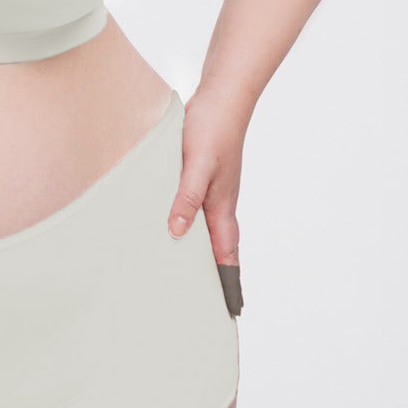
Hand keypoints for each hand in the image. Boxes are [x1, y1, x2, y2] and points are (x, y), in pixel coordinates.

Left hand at [167, 88, 246, 315]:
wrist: (222, 96)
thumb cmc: (212, 129)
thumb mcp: (197, 166)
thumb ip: (187, 198)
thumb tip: (177, 232)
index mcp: (221, 207)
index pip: (226, 255)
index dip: (228, 282)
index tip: (231, 311)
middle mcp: (219, 202)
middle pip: (218, 247)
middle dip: (214, 273)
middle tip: (206, 301)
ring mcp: (212, 188)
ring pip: (206, 227)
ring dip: (200, 249)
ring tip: (186, 271)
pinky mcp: (201, 174)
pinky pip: (195, 207)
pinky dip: (189, 222)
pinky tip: (175, 223)